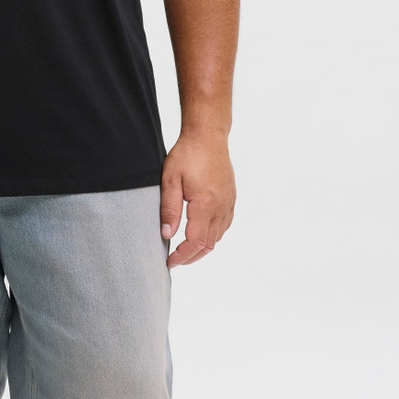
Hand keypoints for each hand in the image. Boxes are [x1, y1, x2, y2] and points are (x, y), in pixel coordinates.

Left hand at [160, 130, 235, 267]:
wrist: (208, 136)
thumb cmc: (188, 154)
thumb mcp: (170, 180)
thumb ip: (169, 208)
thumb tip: (167, 234)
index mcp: (205, 205)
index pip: (195, 242)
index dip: (182, 256)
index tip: (170, 261)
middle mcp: (221, 208)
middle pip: (209, 245)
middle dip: (191, 257)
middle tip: (175, 260)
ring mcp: (228, 204)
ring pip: (218, 237)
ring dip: (202, 248)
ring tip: (184, 250)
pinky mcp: (231, 199)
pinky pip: (224, 226)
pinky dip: (212, 236)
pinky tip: (200, 234)